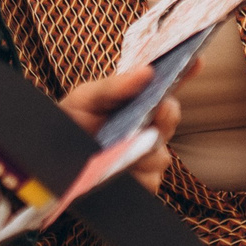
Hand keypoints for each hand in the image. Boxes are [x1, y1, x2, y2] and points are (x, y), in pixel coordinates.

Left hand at [60, 65, 179, 196]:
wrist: (48, 162)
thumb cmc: (69, 123)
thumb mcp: (85, 99)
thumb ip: (113, 87)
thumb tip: (146, 72)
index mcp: (137, 102)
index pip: (167, 85)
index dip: (185, 72)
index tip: (196, 61)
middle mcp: (147, 128)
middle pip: (170, 120)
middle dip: (166, 115)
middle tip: (156, 111)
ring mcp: (146, 157)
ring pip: (161, 156)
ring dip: (144, 151)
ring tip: (121, 149)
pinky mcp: (140, 184)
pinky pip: (150, 182)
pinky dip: (136, 176)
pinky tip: (119, 171)